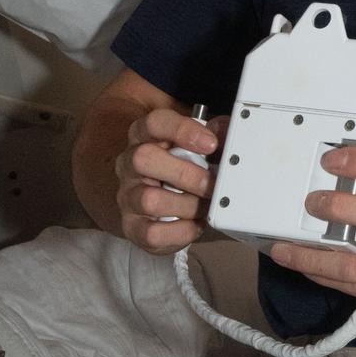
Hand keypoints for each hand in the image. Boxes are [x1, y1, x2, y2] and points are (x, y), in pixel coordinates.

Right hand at [115, 109, 229, 254]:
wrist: (156, 205)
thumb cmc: (180, 169)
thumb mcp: (195, 146)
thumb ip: (214, 134)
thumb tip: (227, 131)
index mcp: (145, 136)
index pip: (154, 123)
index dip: (183, 130)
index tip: (211, 144)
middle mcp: (129, 164)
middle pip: (144, 158)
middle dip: (186, 174)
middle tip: (211, 184)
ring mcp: (128, 196)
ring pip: (149, 199)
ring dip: (187, 205)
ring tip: (204, 206)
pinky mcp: (132, 227)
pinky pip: (153, 233)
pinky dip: (181, 231)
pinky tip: (194, 224)